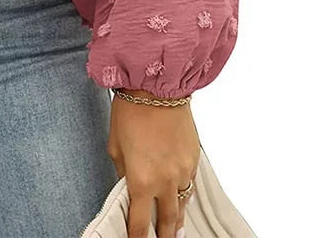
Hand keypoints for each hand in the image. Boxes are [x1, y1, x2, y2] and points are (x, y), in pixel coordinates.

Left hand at [107, 89, 200, 237]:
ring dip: (176, 220)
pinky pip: (190, 187)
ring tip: (173, 231)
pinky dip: (184, 196)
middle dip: (164, 236)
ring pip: (182, 206)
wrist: (157, 87)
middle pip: (166, 222)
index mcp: (141, 180)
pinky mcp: (194, 161)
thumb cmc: (130, 112)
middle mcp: (165, 182)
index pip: (140, 222)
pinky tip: (181, 200)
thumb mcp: (115, 145)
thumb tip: (127, 186)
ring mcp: (183, 172)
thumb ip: (122, 171)